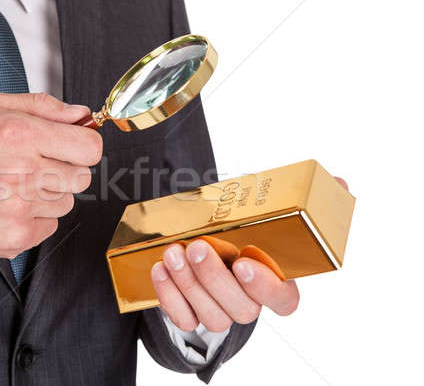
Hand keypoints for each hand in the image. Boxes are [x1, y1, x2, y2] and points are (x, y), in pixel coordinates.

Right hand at [0, 92, 101, 257]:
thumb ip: (42, 105)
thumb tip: (81, 114)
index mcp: (19, 134)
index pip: (90, 148)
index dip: (84, 145)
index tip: (73, 147)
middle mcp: (23, 172)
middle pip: (83, 177)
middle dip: (66, 170)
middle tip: (38, 167)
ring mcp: (21, 208)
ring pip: (67, 202)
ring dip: (48, 195)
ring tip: (16, 187)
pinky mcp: (18, 236)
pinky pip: (51, 225)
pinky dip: (36, 217)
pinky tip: (10, 206)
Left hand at [151, 176, 348, 331]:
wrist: (211, 251)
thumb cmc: (244, 234)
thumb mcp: (271, 214)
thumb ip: (307, 202)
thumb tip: (342, 182)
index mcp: (276, 283)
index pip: (283, 300)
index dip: (265, 287)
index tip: (244, 263)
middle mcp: (250, 303)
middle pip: (242, 309)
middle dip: (214, 279)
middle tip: (196, 248)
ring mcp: (222, 313)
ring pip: (212, 316)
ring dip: (189, 285)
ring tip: (173, 253)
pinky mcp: (194, 315)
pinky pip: (183, 319)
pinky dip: (170, 297)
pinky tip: (160, 269)